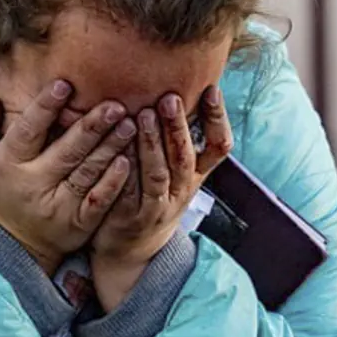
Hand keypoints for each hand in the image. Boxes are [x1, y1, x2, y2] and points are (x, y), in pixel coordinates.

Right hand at [0, 79, 135, 271]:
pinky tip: (126, 161)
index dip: (45, 108)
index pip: (28, 130)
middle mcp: (34, 183)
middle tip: (115, 104)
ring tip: (129, 124)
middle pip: (67, 150)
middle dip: (93, 126)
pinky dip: (114, 181)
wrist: (13, 244)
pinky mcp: (79, 222)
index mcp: (9, 163)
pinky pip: (99, 200)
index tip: (64, 85)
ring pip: (88, 171)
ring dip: (110, 147)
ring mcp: (58, 205)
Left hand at [88, 86, 231, 309]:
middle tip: (170, 97)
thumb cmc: (152, 196)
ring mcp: (157, 206)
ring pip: (159, 173)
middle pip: (185, 157)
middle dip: (179, 126)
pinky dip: (125, 170)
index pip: (218, 147)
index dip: (218, 119)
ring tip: (143, 114)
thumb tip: (181, 87)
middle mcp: (181, 191)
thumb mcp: (175, 173)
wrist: (132, 248)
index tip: (211, 89)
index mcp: (196, 176)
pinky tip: (118, 149)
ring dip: (152, 144)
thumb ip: (177, 138)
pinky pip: (129, 191)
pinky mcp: (131, 217)